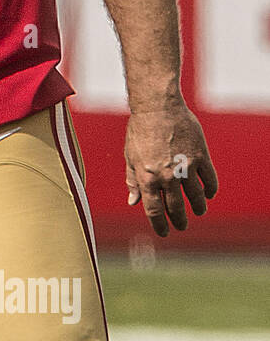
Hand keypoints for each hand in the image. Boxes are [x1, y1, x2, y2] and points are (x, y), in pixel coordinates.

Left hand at [124, 101, 218, 236]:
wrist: (158, 107)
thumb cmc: (140, 131)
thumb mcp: (130, 157)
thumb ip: (133, 180)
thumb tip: (133, 202)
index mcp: (147, 178)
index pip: (154, 210)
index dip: (159, 224)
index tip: (164, 232)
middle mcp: (167, 176)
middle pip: (176, 207)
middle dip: (179, 220)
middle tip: (182, 226)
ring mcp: (186, 167)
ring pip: (196, 196)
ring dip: (198, 207)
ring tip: (199, 211)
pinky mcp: (201, 156)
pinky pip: (209, 179)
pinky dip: (210, 189)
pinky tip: (209, 194)